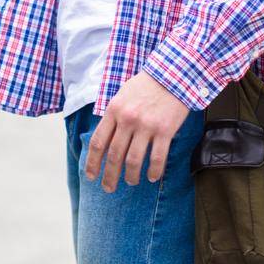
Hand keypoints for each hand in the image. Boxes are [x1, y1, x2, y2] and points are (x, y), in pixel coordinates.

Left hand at [83, 72, 189, 191]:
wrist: (173, 75)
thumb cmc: (145, 86)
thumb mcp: (121, 95)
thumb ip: (112, 116)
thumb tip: (104, 138)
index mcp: (113, 111)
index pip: (98, 142)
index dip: (93, 162)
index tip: (91, 176)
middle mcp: (127, 120)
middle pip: (114, 155)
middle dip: (109, 176)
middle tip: (108, 188)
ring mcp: (146, 126)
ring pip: (133, 160)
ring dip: (131, 176)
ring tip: (131, 182)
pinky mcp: (164, 131)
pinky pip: (157, 157)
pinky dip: (153, 171)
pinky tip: (152, 177)